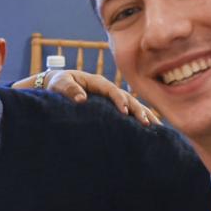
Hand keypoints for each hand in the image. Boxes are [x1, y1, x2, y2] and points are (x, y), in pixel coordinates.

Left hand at [14, 69, 160, 125]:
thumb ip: (69, 89)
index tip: (124, 113)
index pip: (112, 91)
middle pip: (128, 98)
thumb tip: (81, 99)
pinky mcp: (110, 106)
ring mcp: (111, 98)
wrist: (55, 85)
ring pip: (132, 105)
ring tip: (156, 127)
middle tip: (146, 124)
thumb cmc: (57, 84)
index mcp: (97, 82)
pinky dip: (139, 117)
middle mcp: (108, 89)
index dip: (119, 101)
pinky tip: (150, 128)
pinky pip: (128, 111)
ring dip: (144, 114)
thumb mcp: (60, 84)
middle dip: (138, 110)